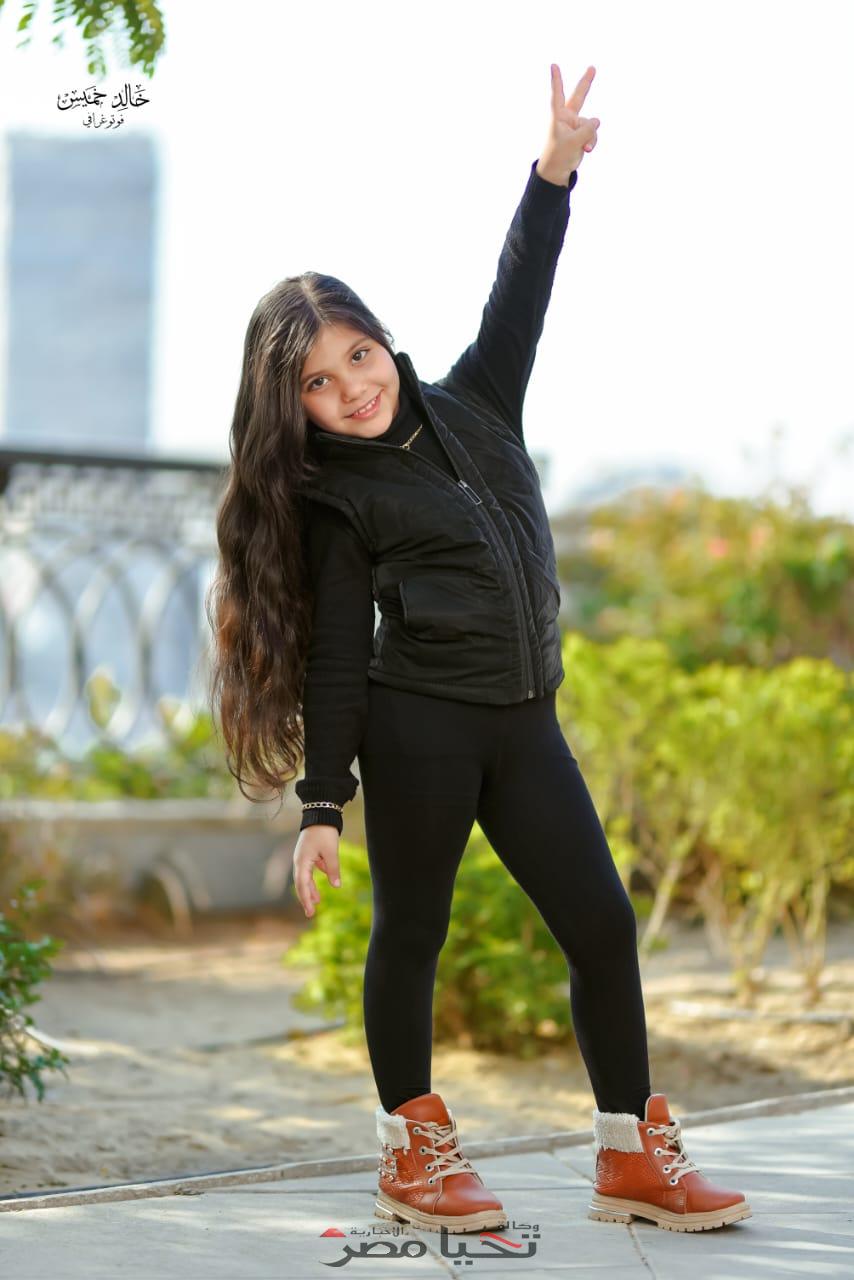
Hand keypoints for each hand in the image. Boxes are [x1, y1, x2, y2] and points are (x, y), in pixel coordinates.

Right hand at [293, 825, 341, 918]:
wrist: (320, 814)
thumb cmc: (325, 832)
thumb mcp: (331, 852)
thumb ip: (333, 869)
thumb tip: (336, 886)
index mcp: (302, 862)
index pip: (303, 885)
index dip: (306, 899)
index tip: (311, 912)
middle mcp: (299, 861)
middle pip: (300, 884)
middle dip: (305, 898)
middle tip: (310, 913)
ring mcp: (302, 858)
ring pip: (304, 878)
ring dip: (310, 890)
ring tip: (317, 902)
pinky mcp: (307, 854)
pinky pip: (309, 871)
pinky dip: (313, 880)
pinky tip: (320, 888)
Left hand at [536, 63, 599, 185]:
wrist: (558, 170)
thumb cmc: (558, 155)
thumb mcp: (573, 142)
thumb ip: (587, 130)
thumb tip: (597, 120)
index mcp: (558, 116)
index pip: (558, 95)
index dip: (556, 80)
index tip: (553, 65)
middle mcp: (568, 117)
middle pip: (579, 96)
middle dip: (586, 82)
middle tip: (592, 68)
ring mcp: (576, 124)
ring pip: (591, 125)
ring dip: (590, 137)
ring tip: (584, 148)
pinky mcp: (583, 133)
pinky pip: (593, 134)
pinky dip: (592, 141)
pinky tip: (587, 150)